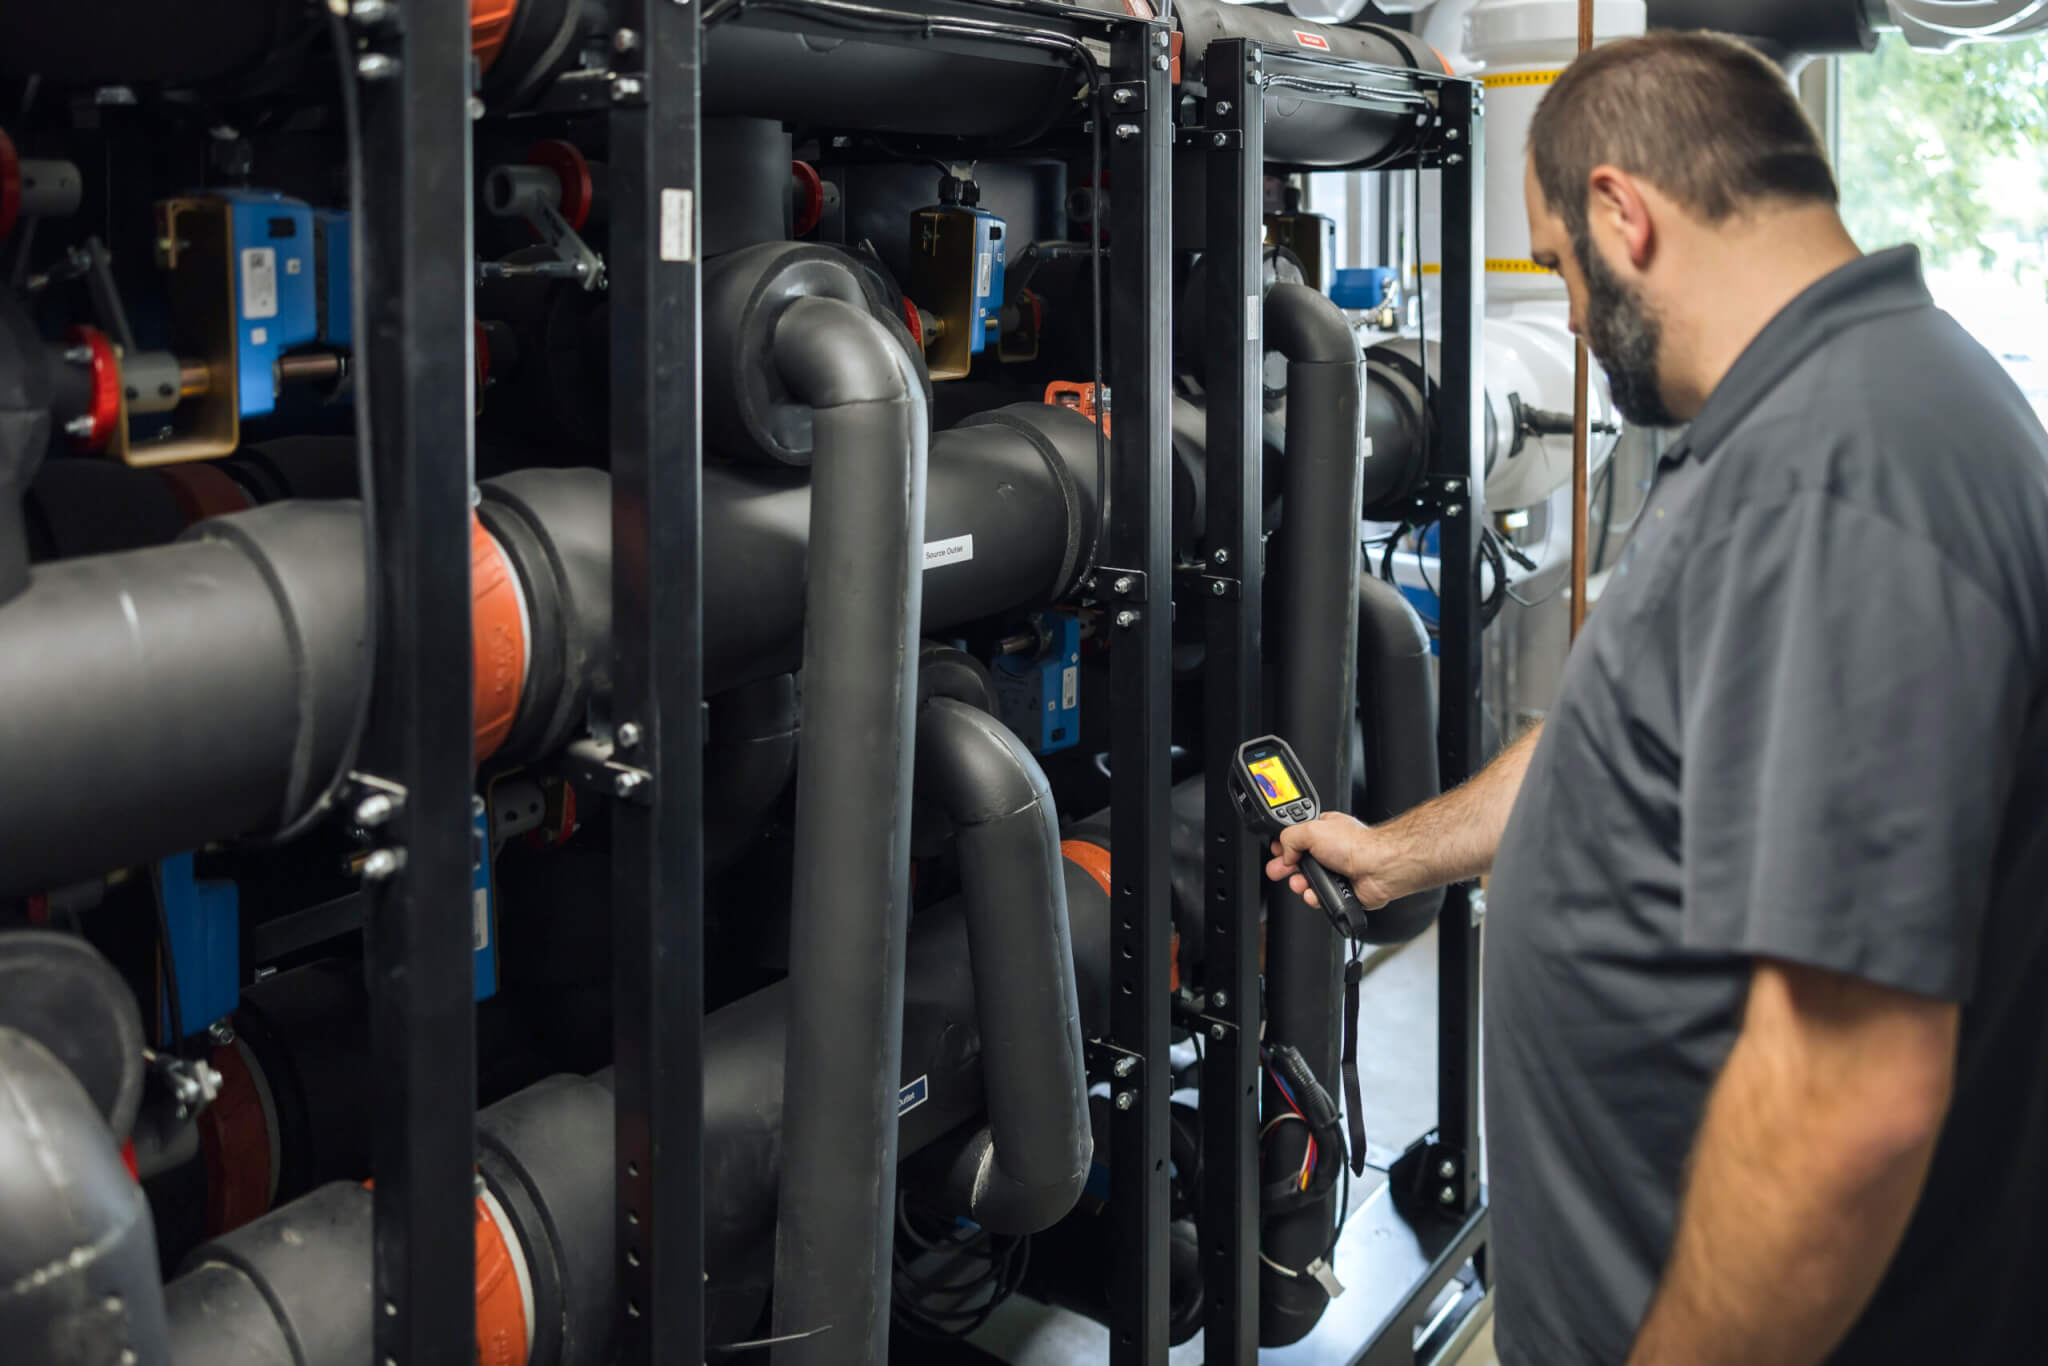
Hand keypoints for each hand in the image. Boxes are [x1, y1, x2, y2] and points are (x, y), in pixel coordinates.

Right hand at [1264, 812, 1415, 911]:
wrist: (1379, 868)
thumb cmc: (1356, 845)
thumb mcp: (1311, 829)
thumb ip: (1289, 837)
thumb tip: (1284, 853)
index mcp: (1323, 830)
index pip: (1297, 837)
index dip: (1283, 845)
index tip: (1275, 852)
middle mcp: (1330, 850)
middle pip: (1299, 861)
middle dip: (1286, 868)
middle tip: (1277, 871)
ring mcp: (1336, 871)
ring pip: (1308, 882)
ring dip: (1300, 884)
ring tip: (1300, 883)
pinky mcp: (1342, 890)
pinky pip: (1321, 897)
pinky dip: (1315, 897)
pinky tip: (1314, 893)